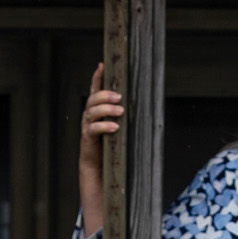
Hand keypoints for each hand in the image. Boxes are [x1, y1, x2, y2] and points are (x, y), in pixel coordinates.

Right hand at [77, 63, 123, 236]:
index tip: (102, 64)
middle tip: (120, 96)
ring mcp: (87, 129)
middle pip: (92, 99)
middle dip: (105, 95)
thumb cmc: (114, 150)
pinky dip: (103, 126)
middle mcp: (89, 118)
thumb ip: (128, 119)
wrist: (101, 174)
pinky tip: (115, 128)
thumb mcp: (122, 131)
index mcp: (97, 112)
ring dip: (105, 109)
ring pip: (91, 112)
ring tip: (120, 110)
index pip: (95, 90)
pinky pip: (92, 130)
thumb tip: (151, 105)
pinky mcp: (88, 141)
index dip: (97, 78)